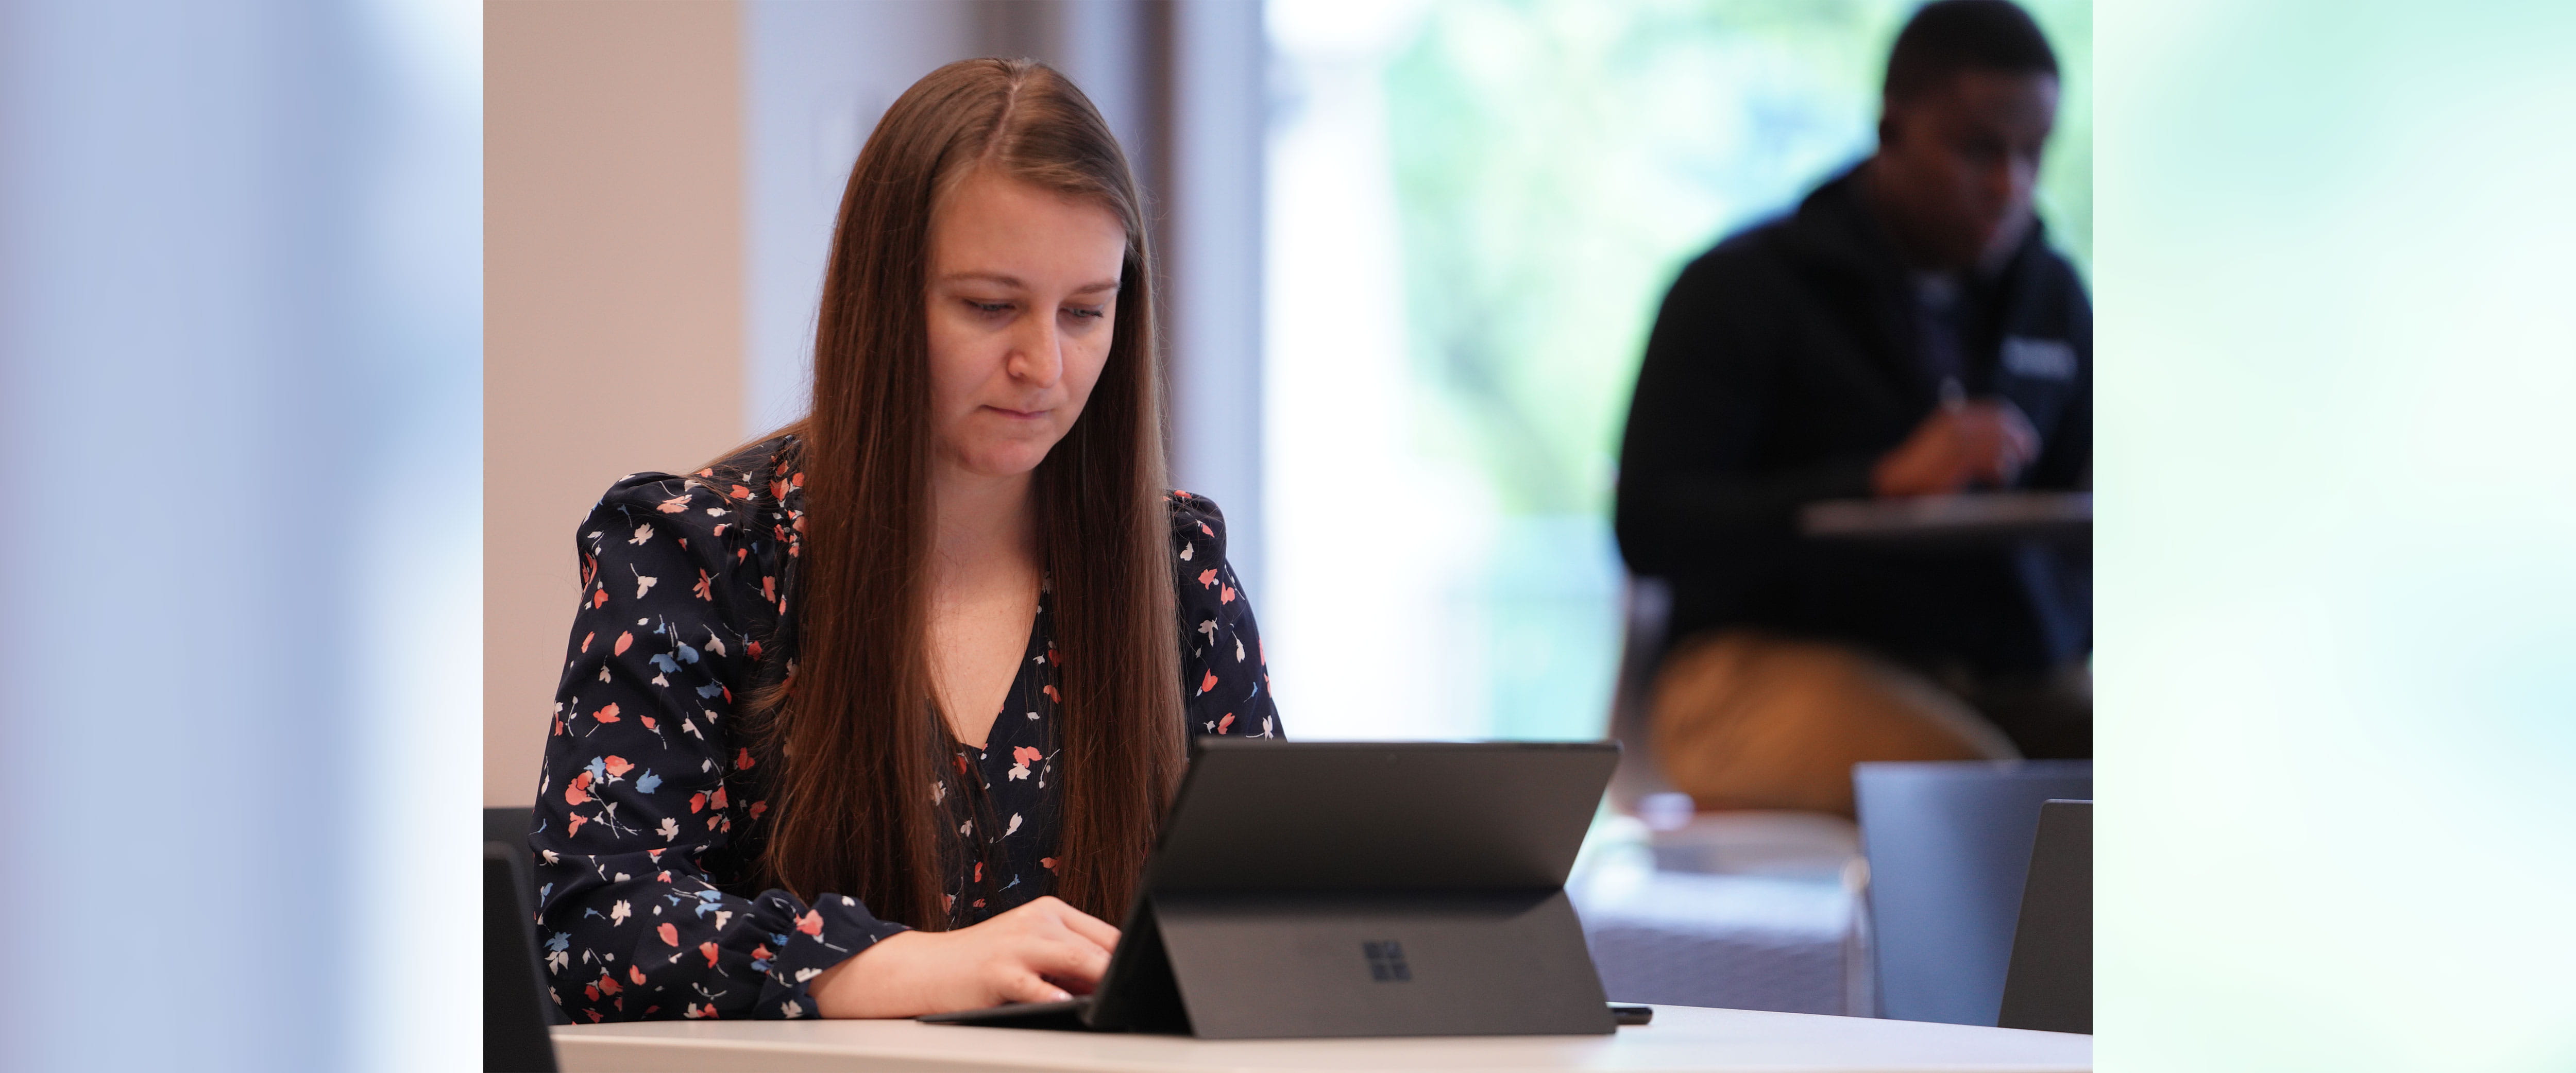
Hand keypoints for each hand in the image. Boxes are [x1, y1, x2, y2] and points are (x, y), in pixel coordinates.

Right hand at [808, 896, 1120, 1017]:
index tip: (1153, 976)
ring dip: (1102, 980)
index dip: (1131, 959)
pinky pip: (1037, 986)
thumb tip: (1116, 979)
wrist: (926, 968)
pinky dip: (1057, 996)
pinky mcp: (999, 970)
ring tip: (1122, 996)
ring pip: (1076, 958)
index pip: (1107, 933)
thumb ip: (1069, 958)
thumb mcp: (1029, 949)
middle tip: (1148, 992)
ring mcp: (1019, 943)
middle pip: (1097, 946)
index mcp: (1051, 911)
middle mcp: (1039, 920)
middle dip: (1122, 972)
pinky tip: (1071, 1005)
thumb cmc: (983, 963)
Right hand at [1872, 398, 2038, 495]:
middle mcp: (1956, 421)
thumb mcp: (1944, 443)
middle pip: (2002, 424)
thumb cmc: (1921, 467)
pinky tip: (1998, 481)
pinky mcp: (1959, 457)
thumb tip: (2004, 440)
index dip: (2015, 422)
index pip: (1995, 408)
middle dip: (2020, 439)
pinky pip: (1992, 461)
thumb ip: (1968, 435)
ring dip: (2010, 460)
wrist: (1896, 479)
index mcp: (1953, 414)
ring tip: (2008, 474)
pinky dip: (2001, 472)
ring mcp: (1957, 438)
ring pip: (2000, 443)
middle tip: (2029, 454)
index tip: (2025, 436)